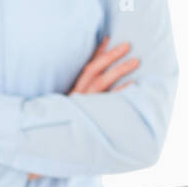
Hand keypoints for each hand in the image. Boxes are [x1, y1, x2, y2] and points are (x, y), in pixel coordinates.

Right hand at [26, 36, 139, 180]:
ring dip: (119, 70)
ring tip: (136, 61)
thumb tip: (95, 84)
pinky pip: (108, 103)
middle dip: (111, 55)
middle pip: (94, 71)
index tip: (107, 37)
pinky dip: (120, 93)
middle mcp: (77, 96)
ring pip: (102, 83)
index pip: (86, 67)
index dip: (97, 52)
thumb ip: (83, 96)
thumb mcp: (72, 108)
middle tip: (128, 44)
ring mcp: (84, 106)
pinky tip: (133, 86)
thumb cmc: (66, 128)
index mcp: (73, 91)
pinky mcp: (90, 117)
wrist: (51, 150)